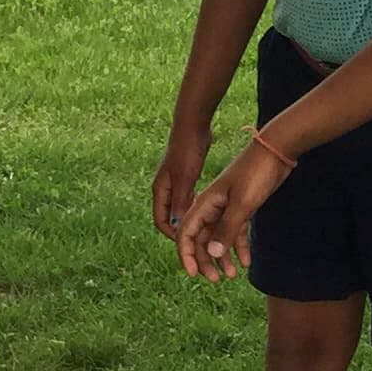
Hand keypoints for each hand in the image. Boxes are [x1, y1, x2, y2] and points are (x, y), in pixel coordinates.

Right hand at [148, 121, 211, 238]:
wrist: (192, 126)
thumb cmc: (187, 150)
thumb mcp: (185, 178)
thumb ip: (181, 202)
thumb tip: (179, 227)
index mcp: (160, 190)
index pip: (161, 222)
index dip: (173, 235)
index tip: (190, 244)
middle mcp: (164, 188)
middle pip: (170, 218)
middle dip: (182, 232)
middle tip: (200, 241)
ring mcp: (174, 182)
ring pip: (180, 209)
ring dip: (190, 221)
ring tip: (205, 231)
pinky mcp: (185, 177)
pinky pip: (188, 199)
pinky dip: (196, 208)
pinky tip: (211, 213)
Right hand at [176, 142, 286, 280]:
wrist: (276, 151)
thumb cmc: (256, 173)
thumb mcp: (242, 204)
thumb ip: (227, 229)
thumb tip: (213, 254)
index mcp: (205, 203)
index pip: (185, 232)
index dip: (185, 254)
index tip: (193, 274)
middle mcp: (212, 206)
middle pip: (200, 239)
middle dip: (204, 260)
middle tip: (215, 280)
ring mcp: (226, 207)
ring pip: (217, 237)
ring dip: (222, 257)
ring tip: (232, 275)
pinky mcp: (241, 207)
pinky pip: (235, 232)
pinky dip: (238, 247)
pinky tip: (246, 262)